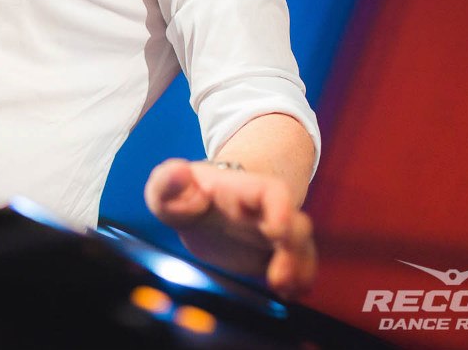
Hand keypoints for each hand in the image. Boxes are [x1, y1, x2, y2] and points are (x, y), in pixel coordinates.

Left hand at [144, 158, 315, 298]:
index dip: (281, 208)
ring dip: (299, 270)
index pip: (271, 192)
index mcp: (241, 190)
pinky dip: (299, 280)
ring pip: (301, 248)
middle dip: (294, 251)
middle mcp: (265, 211)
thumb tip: (180, 172)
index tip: (277, 230)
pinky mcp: (274, 256)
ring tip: (285, 290)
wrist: (202, 206)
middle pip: (296, 225)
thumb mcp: (166, 186)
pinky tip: (289, 294)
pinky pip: (299, 266)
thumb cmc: (185, 193)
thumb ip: (166, 182)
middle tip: (277, 280)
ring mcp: (273, 234)